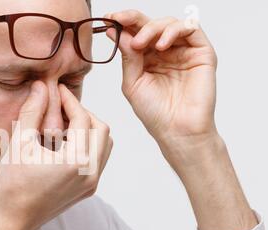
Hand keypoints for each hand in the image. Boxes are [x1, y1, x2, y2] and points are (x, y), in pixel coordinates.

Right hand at [0, 81, 112, 229]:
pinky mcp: (88, 189)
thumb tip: (41, 86)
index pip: (83, 119)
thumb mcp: (19, 144)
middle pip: (101, 129)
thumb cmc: (12, 185)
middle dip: (83, 112)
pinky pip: (98, 158)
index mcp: (75, 161)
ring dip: (89, 128)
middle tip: (61, 107)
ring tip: (64, 124)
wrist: (14, 221)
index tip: (57, 90)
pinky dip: (88, 144)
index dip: (70, 100)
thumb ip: (32, 111)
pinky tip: (65, 142)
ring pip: (104, 144)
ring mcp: (92, 183)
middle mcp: (90, 173)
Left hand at [106, 10, 217, 152]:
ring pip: (169, 23)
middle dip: (133, 19)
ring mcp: (184, 51)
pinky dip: (174, 30)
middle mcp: (165, 52)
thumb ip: (128, 56)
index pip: (135, 33)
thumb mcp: (133, 82)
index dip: (123, 22)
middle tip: (119, 21)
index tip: (108, 17)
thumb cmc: (155, 113)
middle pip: (151, 24)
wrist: (177, 130)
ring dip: (152, 27)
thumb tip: (116, 32)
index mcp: (147, 59)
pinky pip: (191, 29)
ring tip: (140, 43)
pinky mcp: (202, 52)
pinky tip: (161, 45)